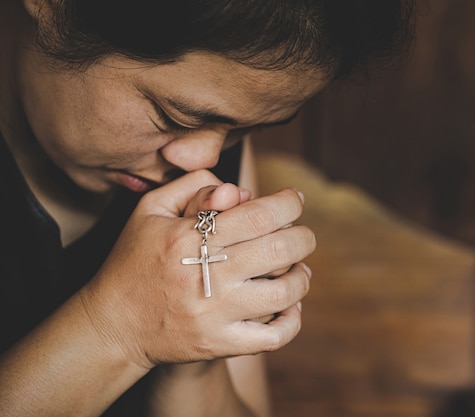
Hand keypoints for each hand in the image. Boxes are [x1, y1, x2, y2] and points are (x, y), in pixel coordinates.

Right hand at [79, 170, 313, 369]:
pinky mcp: (218, 344)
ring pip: (284, 293)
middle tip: (302, 234)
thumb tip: (241, 192)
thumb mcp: (151, 209)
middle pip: (280, 250)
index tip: (295, 200)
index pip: (259, 214)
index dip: (289, 203)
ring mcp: (214, 314)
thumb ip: (194, 186)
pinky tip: (291, 305)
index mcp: (189, 238)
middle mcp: (205, 276)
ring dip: (302, 276)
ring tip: (299, 268)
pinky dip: (293, 320)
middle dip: (303, 237)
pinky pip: (273, 337)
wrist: (113, 324)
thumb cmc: (135, 260)